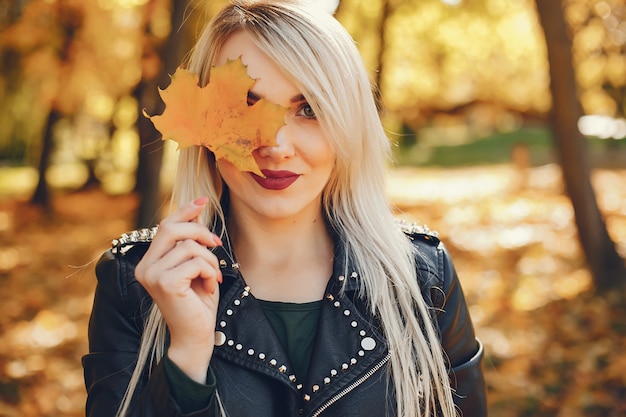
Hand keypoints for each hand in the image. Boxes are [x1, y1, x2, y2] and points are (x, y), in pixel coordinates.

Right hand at [134, 197, 221, 382]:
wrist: (196, 336)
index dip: (184, 210)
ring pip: (189, 246)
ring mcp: (151, 275)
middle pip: (172, 228)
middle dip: (200, 232)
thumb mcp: (195, 267)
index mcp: (149, 262)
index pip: (165, 226)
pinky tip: (209, 287)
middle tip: (217, 246)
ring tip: (212, 278)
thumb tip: (197, 213)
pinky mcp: (164, 283)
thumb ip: (191, 244)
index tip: (203, 200)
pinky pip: (195, 262)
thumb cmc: (197, 303)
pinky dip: (209, 272)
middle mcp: (145, 267)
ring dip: (210, 261)